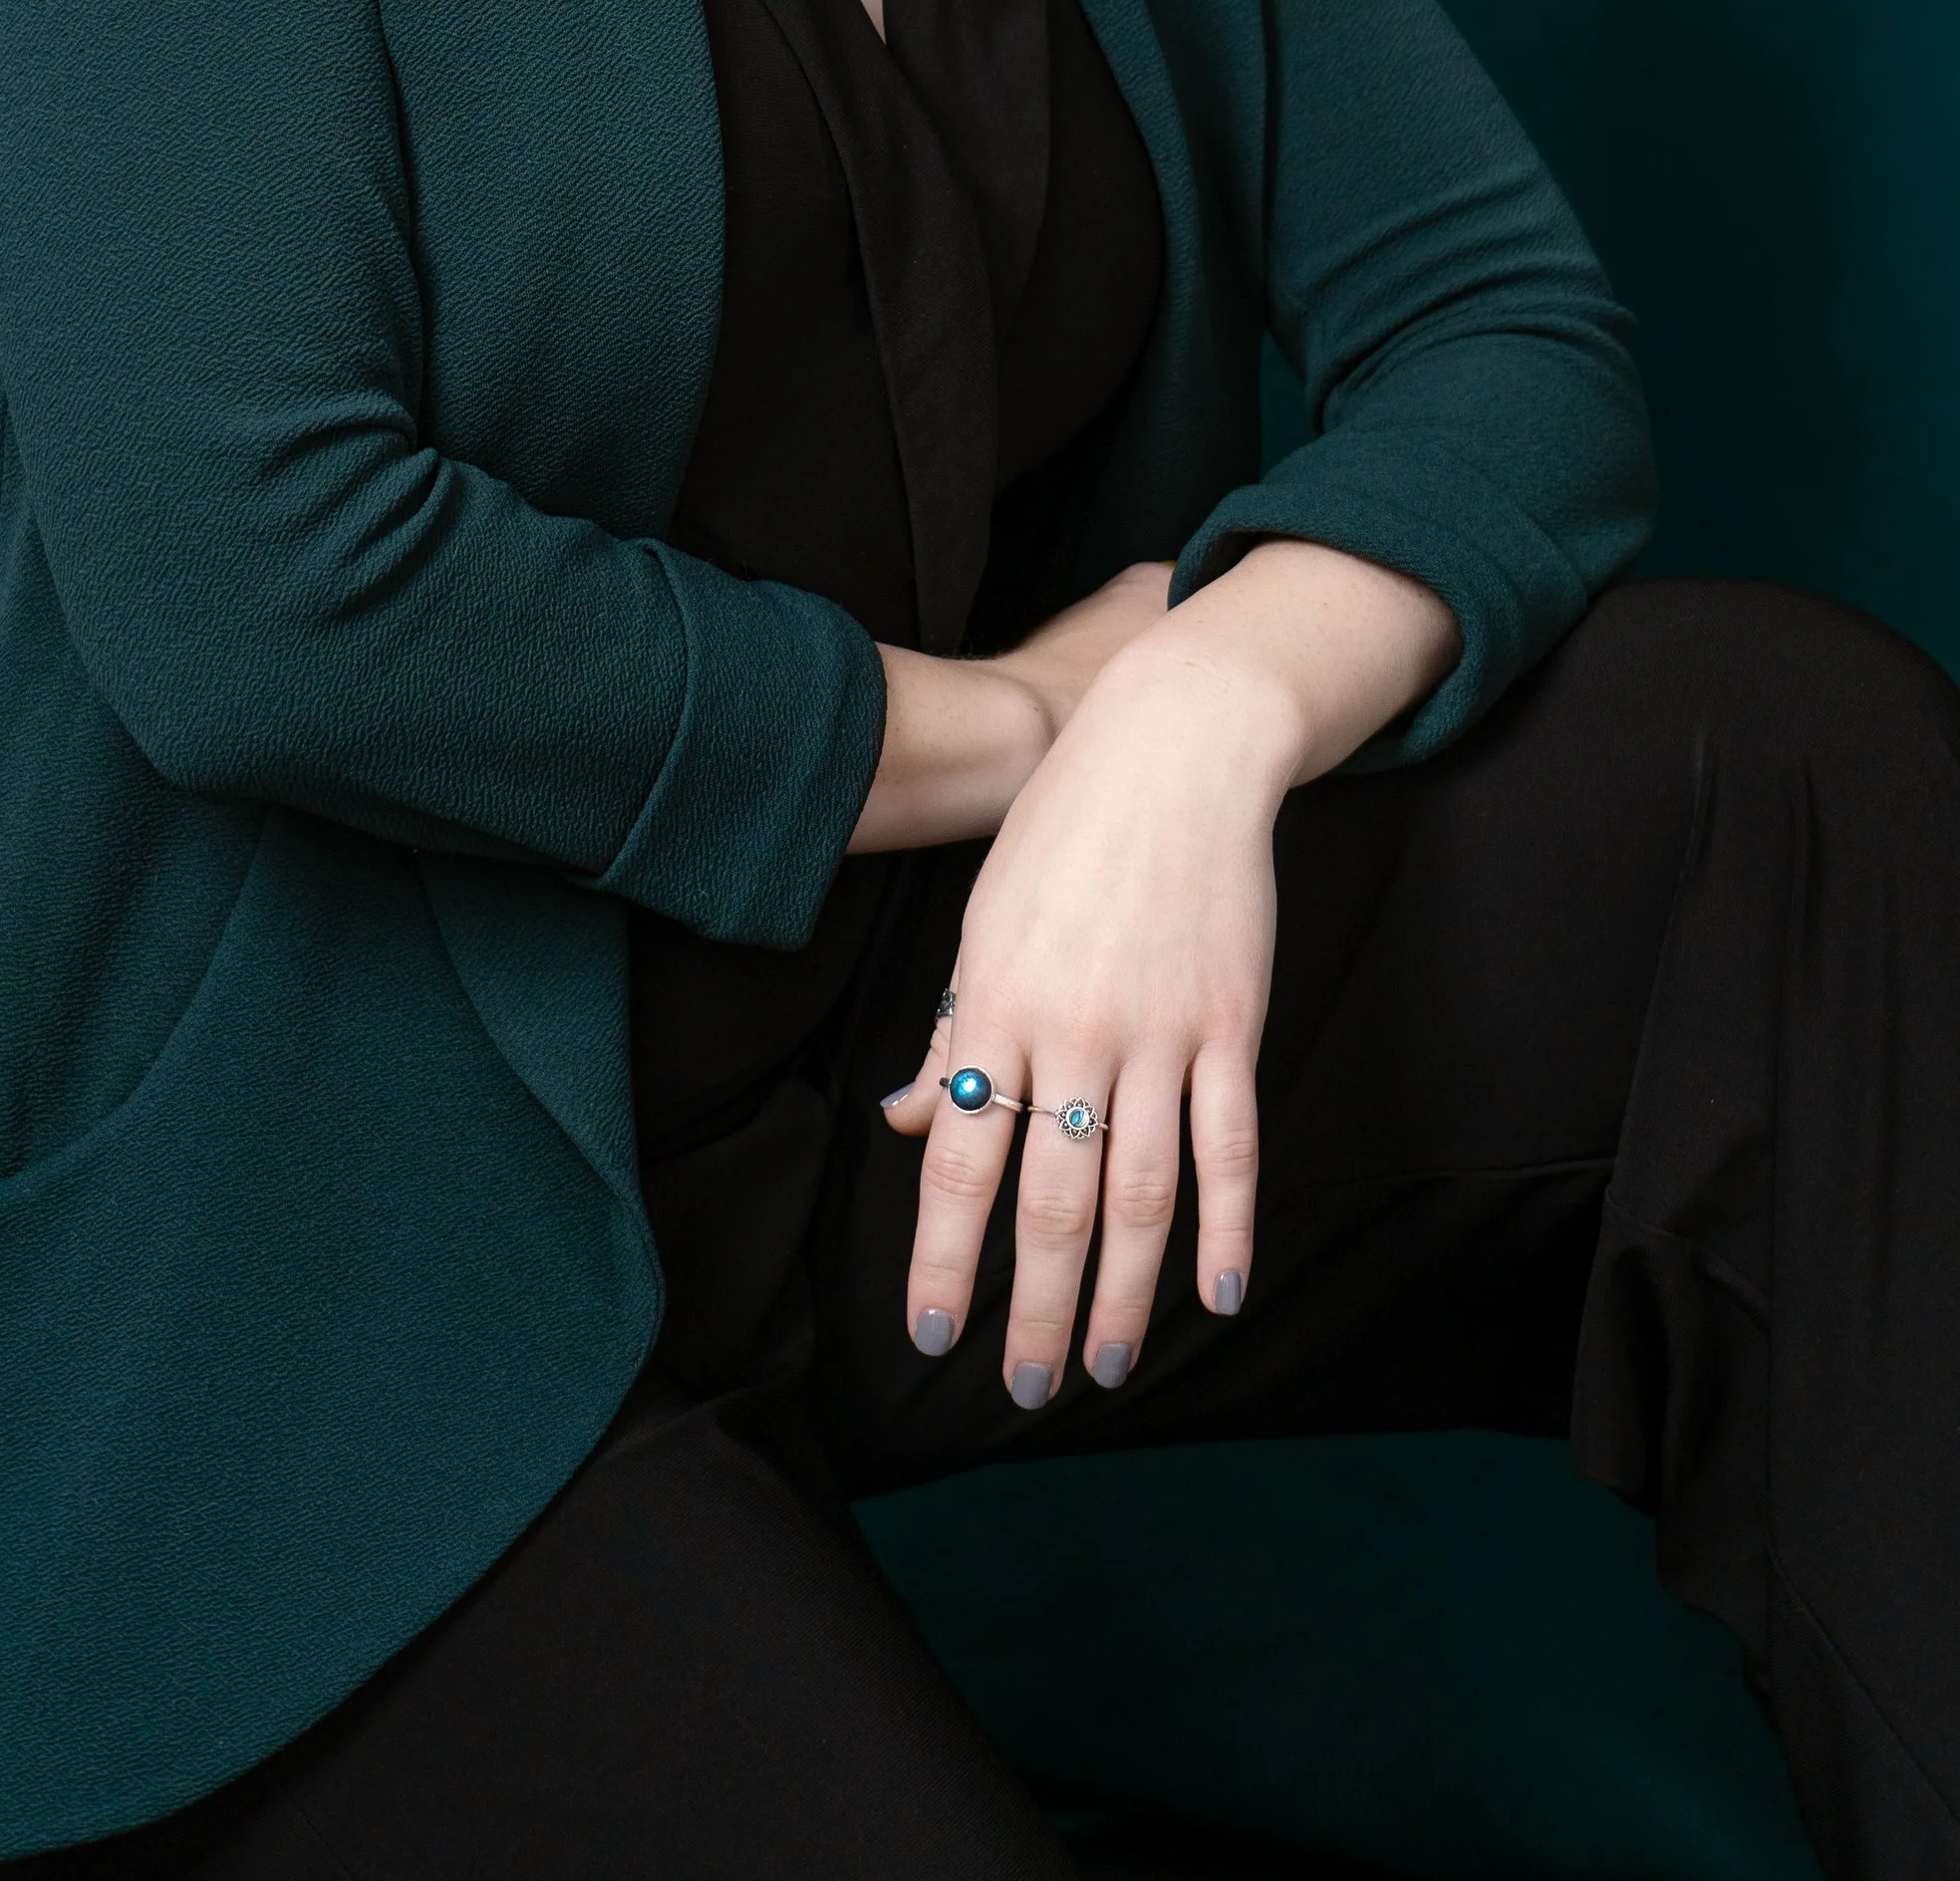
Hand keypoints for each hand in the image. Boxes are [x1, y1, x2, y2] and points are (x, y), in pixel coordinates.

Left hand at [879, 541, 1457, 1396]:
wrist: (1176, 750)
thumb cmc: (1065, 832)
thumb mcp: (986, 922)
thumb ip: (957, 1033)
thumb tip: (909, 1123)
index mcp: (997, 1007)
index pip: (963, 1163)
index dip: (948, 1258)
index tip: (935, 1334)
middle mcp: (1075, 1031)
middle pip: (1050, 1200)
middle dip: (1031, 1307)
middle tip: (1022, 1391)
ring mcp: (1161, 1032)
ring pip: (1140, 1194)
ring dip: (1122, 1295)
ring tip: (1103, 1369)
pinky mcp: (1232, 1024)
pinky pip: (1231, 1146)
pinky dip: (1227, 1228)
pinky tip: (1217, 1297)